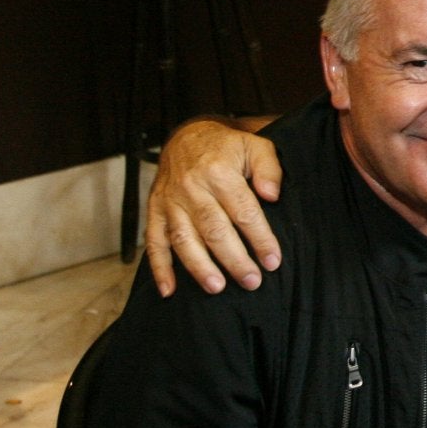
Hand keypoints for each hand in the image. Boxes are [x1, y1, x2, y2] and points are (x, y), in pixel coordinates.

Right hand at [144, 117, 283, 296]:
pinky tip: (169, 290)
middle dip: (234, 259)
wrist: (185, 137)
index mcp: (219, 172)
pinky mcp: (155, 211)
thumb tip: (272, 195)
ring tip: (217, 287)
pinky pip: (154, 242)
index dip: (259, 238)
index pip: (243, 211)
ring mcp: (170, 202)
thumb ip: (269, 169)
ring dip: (199, 266)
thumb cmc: (227, 148)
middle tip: (252, 281)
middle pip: (214, 229)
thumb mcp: (255, 146)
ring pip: (184, 239)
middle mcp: (191, 188)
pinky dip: (159, 268)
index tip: (272, 261)